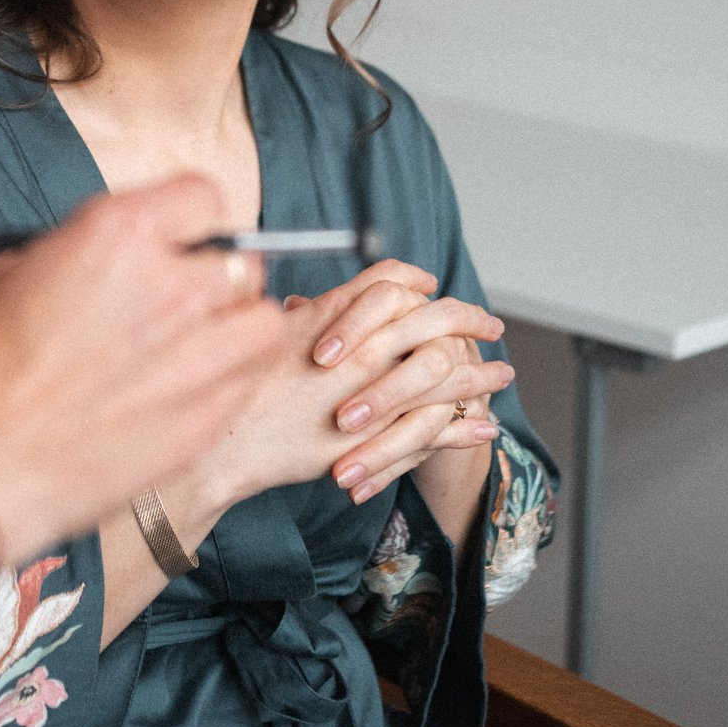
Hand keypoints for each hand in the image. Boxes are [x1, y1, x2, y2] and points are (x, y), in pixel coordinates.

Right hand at [0, 175, 286, 602]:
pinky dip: (224, 384)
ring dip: (237, 328)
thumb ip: (80, 255)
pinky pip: (244, 385)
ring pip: (263, 322)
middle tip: (184, 300)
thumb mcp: (12, 272)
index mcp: (120, 232)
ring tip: (201, 346)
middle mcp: (173, 284)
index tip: (178, 238)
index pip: (203, 197)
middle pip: (242, 261)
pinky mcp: (205, 419)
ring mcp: (198, 355)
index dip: (188, 219)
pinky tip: (181, 395)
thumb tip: (104, 263)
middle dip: (214, 276)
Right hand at [159, 263, 503, 527]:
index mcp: (330, 319)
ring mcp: (367, 395)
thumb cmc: (238, 388)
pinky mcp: (374, 439)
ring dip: (477, 374)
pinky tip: (482, 426)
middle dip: (466, 321)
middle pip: (429, 322)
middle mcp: (355, 351)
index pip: (390, 284)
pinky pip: (433, 429)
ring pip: (441, 375)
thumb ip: (304, 316)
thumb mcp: (270, 336)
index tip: (437, 288)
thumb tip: (315, 300)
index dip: (418, 283)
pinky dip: (462, 426)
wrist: (225, 443)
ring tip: (502, 373)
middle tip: (492, 324)